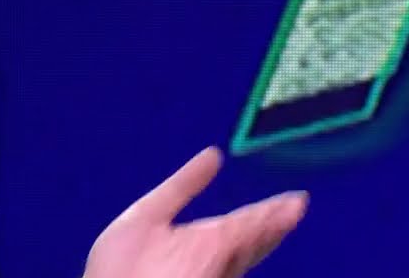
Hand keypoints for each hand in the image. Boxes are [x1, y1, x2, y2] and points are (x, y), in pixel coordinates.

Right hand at [83, 146, 307, 277]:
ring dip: (265, 241)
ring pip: (249, 259)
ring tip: (277, 227)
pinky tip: (243, 256)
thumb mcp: (147, 214)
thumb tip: (213, 155)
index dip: (276, 209)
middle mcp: (225, 264)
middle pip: (259, 242)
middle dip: (276, 224)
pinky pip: (236, 269)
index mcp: (214, 239)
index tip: (298, 200)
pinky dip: (246, 256)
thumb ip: (184, 184)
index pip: (255, 220)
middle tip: (295, 209)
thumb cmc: (123, 265)